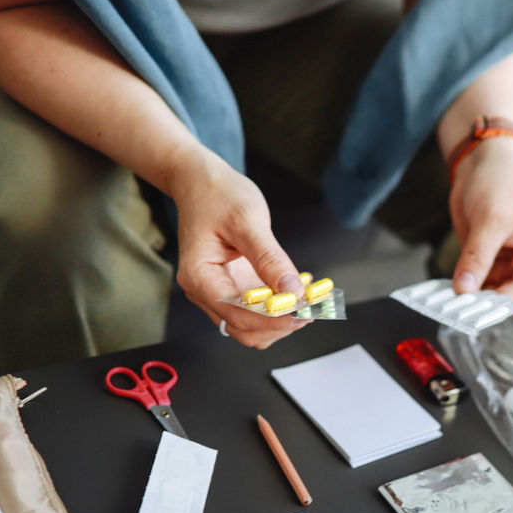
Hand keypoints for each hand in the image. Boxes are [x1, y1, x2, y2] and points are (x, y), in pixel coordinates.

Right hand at [170, 152, 308, 347]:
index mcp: (199, 277)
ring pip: (251, 327)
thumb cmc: (217, 195)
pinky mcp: (232, 289)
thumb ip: (270, 259)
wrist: (201, 182)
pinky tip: (299, 292)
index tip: (304, 310)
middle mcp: (204, 291)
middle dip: (280, 324)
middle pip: (244, 329)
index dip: (273, 319)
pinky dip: (279, 310)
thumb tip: (293, 291)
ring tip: (310, 300)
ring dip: (281, 321)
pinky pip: (256, 312)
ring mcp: (217, 293)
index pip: (237, 315)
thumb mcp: (247, 222)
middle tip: (313, 307)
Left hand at [448, 137, 512, 300]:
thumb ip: (478, 256)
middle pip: (505, 295)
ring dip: (467, 298)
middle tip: (456, 311)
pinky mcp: (483, 261)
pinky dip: (459, 288)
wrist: (482, 162)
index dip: (502, 301)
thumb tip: (465, 289)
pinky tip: (443, 294)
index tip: (477, 309)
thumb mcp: (491, 220)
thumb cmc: (501, 183)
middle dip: (482, 303)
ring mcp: (503, 264)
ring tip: (446, 306)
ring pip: (486, 292)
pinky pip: (471, 281)